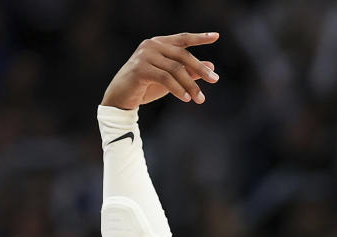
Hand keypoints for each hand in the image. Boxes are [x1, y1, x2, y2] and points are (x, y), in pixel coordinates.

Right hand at [102, 32, 220, 109]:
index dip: (199, 38)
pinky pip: (165, 78)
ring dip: (191, 85)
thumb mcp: (171, 79)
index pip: (183, 38)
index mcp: (159, 43)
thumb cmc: (146, 86)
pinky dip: (178, 89)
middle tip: (215, 80)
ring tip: (200, 99)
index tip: (216, 36)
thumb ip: (189, 72)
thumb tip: (212, 67)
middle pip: (183, 54)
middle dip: (200, 68)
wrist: (121, 98)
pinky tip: (186, 99)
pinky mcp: (140, 69)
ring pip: (176, 69)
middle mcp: (151, 45)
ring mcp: (144, 55)